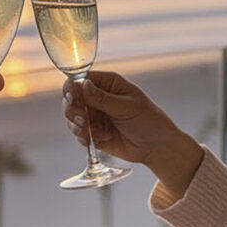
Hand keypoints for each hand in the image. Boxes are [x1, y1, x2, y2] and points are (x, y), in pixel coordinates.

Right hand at [63, 71, 203, 200]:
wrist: (156, 147)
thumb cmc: (148, 121)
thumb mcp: (126, 107)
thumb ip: (102, 98)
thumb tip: (81, 84)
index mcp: (108, 84)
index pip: (80, 79)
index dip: (72, 88)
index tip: (74, 98)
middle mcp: (98, 98)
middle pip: (71, 98)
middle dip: (73, 109)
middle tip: (83, 119)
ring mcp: (95, 115)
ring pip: (71, 117)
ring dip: (77, 125)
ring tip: (92, 132)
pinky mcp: (93, 132)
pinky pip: (78, 133)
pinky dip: (83, 137)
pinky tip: (100, 139)